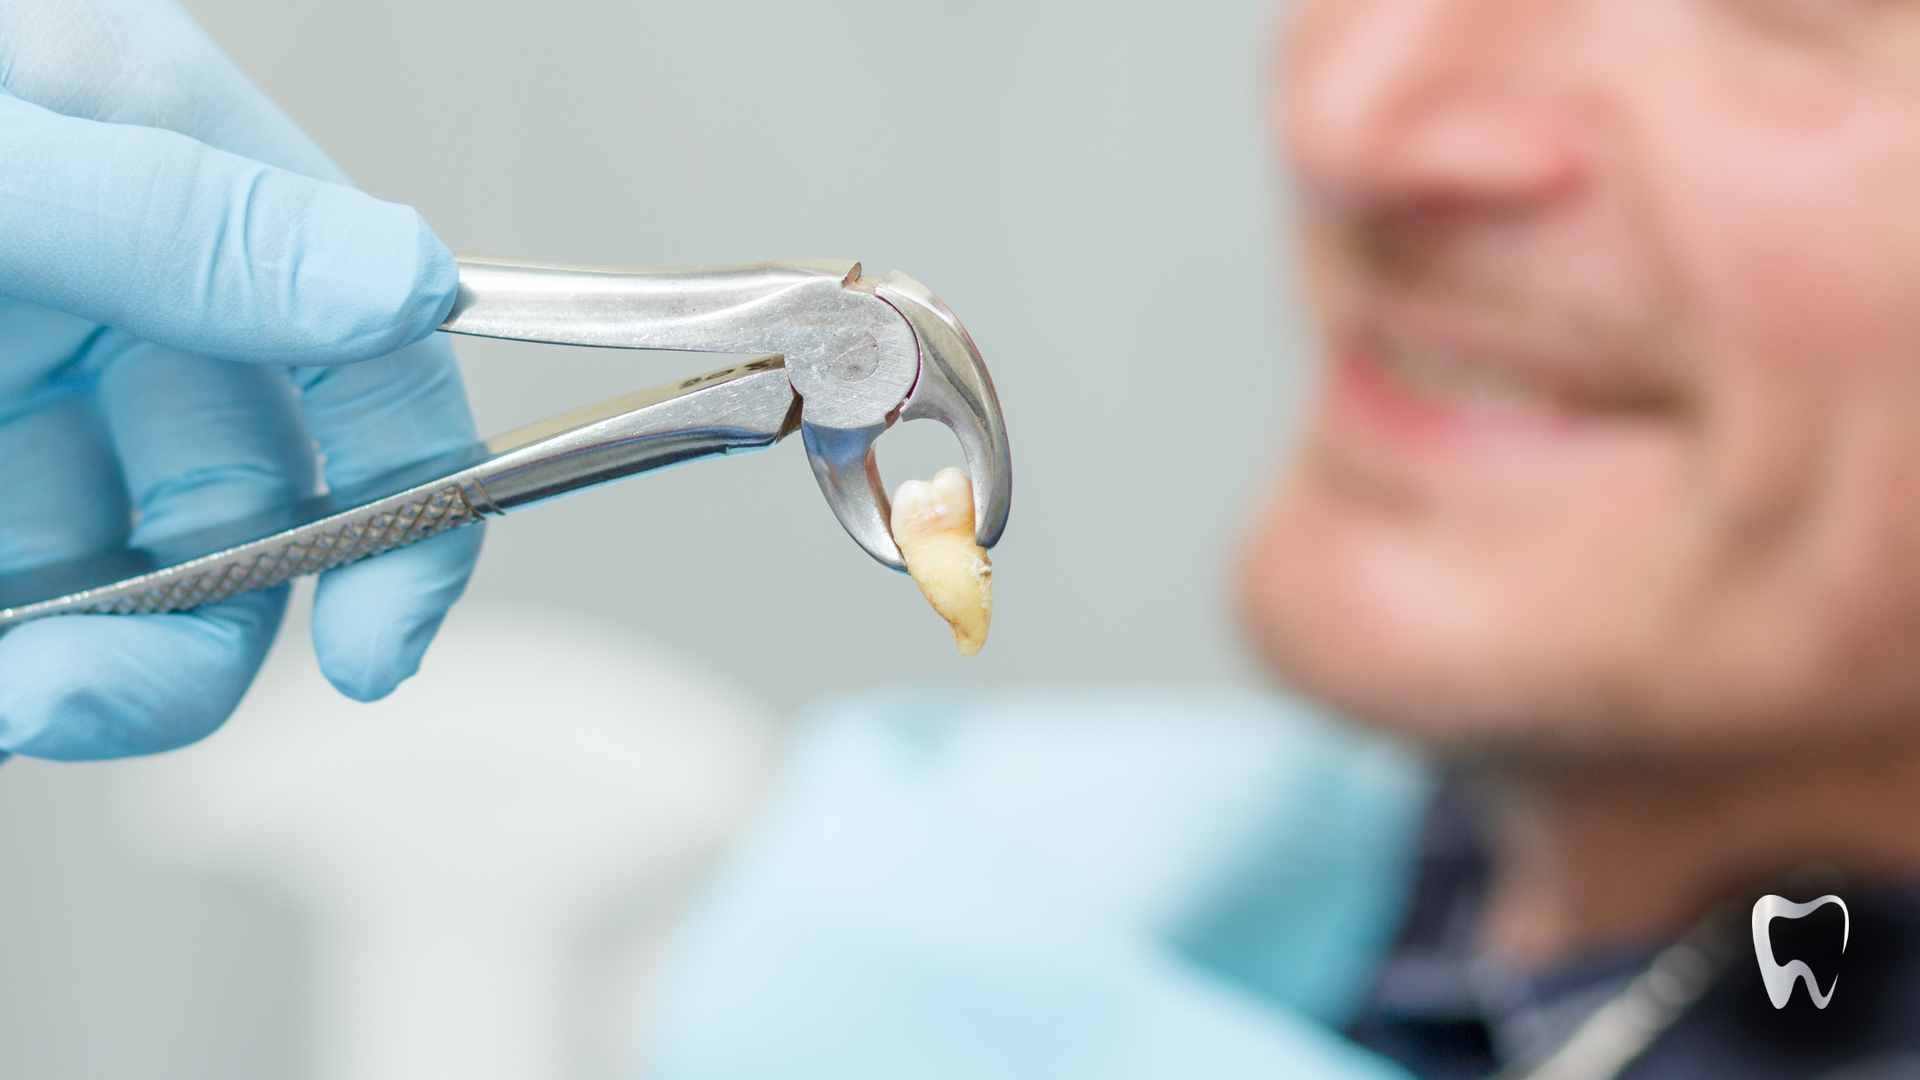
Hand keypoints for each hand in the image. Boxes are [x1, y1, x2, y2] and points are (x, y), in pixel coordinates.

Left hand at [0, 0, 482, 759]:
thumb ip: (181, 221)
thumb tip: (401, 284)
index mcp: (174, 171)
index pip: (370, 358)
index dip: (406, 510)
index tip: (379, 650)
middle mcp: (123, 287)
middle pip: (256, 500)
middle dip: (203, 626)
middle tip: (89, 699)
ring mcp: (23, 383)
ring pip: (128, 570)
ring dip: (90, 665)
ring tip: (9, 698)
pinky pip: (25, 593)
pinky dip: (15, 657)